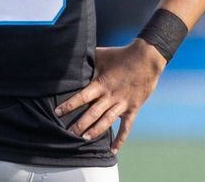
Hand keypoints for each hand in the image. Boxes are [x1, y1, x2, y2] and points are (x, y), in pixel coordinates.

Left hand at [55, 39, 165, 153]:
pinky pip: (126, 127)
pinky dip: (120, 139)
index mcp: (101, 84)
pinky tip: (113, 149)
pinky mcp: (132, 108)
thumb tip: (71, 58)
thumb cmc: (122, 55)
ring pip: (106, 121)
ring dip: (95, 131)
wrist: (147, 58)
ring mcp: (122, 103)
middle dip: (80, 124)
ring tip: (84, 139)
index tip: (57, 112)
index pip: (82, 97)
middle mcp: (110, 96)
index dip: (69, 105)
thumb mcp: (102, 55)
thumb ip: (88, 61)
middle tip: (68, 133)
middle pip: (92, 113)